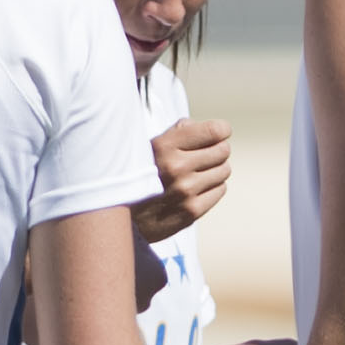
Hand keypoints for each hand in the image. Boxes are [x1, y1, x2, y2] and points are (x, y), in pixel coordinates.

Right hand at [144, 113, 234, 240]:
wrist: (120, 214)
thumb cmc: (141, 172)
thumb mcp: (152, 144)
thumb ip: (180, 130)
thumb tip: (214, 129)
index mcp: (165, 145)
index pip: (215, 131)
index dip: (221, 130)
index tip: (218, 133)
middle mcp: (176, 167)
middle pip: (223, 151)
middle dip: (217, 150)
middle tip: (206, 155)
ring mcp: (185, 191)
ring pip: (224, 170)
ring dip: (216, 169)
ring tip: (199, 172)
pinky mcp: (191, 211)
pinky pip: (220, 190)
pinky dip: (213, 187)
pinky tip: (198, 187)